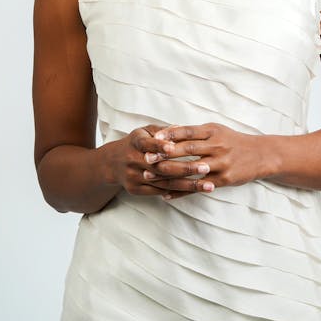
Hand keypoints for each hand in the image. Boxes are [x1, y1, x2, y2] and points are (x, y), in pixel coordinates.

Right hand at [101, 124, 216, 198]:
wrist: (112, 163)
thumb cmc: (136, 143)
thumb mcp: (145, 131)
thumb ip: (163, 131)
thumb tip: (182, 127)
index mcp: (136, 142)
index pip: (148, 144)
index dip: (160, 146)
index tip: (175, 147)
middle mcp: (133, 160)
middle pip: (161, 167)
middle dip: (185, 168)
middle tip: (206, 167)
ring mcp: (134, 177)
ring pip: (164, 182)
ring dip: (188, 185)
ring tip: (208, 185)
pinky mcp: (136, 190)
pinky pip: (159, 192)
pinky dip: (177, 192)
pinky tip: (194, 192)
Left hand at [142, 122, 263, 199]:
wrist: (261, 155)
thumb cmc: (233, 141)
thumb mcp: (216, 130)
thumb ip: (194, 131)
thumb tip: (169, 128)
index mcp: (212, 131)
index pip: (187, 131)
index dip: (169, 134)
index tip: (153, 137)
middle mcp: (216, 146)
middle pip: (186, 150)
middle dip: (165, 153)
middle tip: (146, 157)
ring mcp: (220, 164)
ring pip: (190, 169)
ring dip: (168, 173)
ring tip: (150, 175)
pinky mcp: (222, 180)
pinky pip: (198, 187)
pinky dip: (181, 192)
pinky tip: (166, 195)